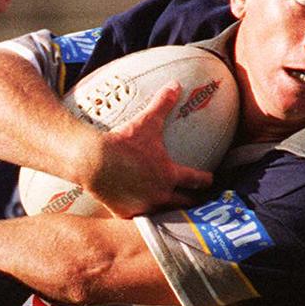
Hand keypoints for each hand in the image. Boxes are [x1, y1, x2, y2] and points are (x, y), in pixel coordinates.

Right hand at [81, 81, 213, 216]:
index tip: (210, 180)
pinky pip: (140, 221)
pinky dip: (143, 219)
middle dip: (193, 202)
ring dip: (171, 214)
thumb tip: (176, 84)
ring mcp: (144, 206)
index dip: (206, 179)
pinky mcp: (126, 214)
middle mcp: (161, 194)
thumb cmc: (123, 141)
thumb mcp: (146, 121)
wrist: (94, 161)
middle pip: (185, 203)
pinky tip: (144, 219)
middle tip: (198, 203)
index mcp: (170, 174)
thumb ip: (163, 104)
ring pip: (164, 215)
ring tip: (175, 216)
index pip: (197, 179)